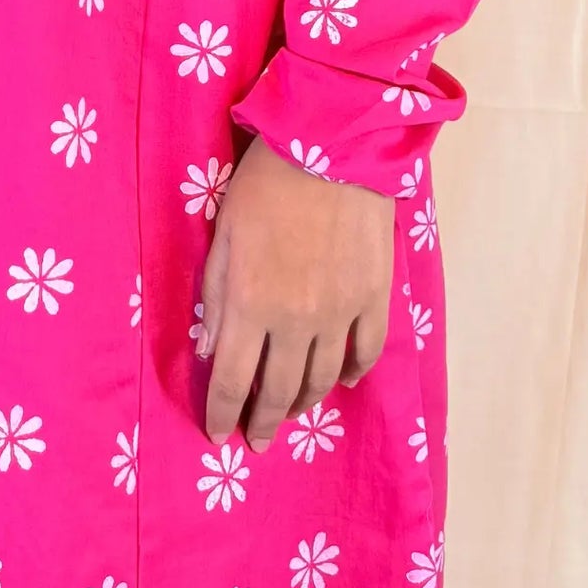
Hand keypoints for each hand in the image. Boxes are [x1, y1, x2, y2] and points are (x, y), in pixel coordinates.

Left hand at [198, 134, 395, 450]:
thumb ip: (216, 297)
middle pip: (278, 391)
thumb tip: (214, 350)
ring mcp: (340, 312)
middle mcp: (296, 320)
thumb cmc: (265, 183)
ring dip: (303, 401)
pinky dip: (352, 372)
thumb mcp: (223, 236)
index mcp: (251, 305)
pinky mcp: (374, 296)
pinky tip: (342, 380)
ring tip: (291, 410)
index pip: (233, 381)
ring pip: (321, 378)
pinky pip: (365, 351)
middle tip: (257, 440)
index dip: (223, 414)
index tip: (218, 435)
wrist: (332, 146)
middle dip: (263, 422)